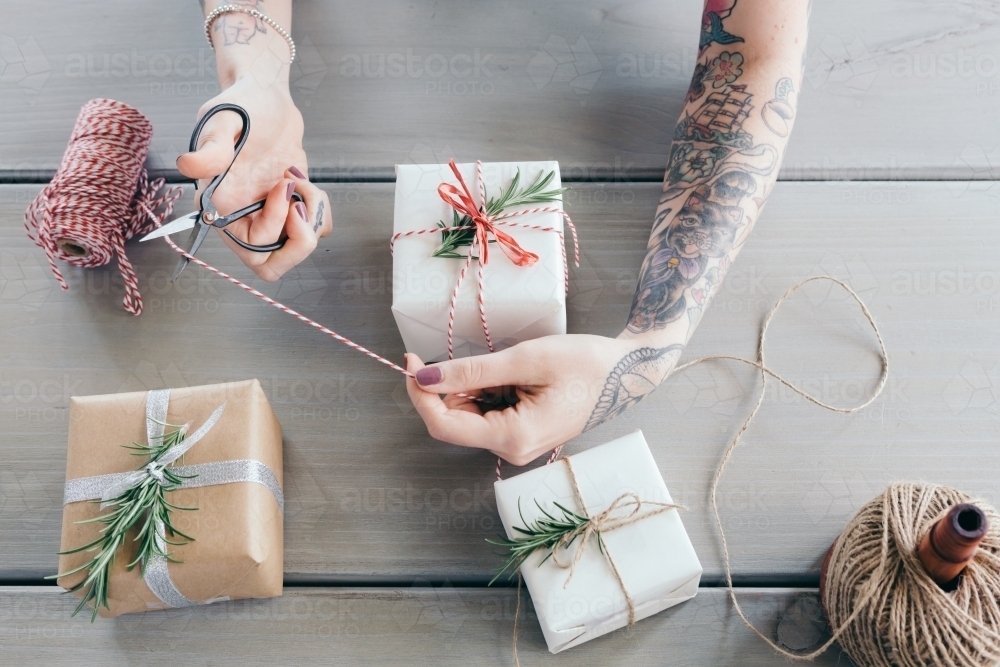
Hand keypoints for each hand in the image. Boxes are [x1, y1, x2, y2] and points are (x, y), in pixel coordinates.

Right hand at [175, 76, 331, 280]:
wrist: (266, 94)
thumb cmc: (242, 104)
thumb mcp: (223, 118)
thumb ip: (211, 147)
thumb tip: (189, 166)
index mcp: (221, 206)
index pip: (251, 248)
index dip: (273, 225)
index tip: (283, 187)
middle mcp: (243, 217)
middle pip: (272, 265)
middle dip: (297, 240)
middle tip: (301, 202)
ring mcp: (268, 216)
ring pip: (296, 250)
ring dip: (311, 220)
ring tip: (301, 185)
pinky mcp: (290, 208)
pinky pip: (313, 230)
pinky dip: (320, 212)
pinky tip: (306, 185)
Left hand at [404, 335, 656, 464]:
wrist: (629, 373)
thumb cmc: (586, 363)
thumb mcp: (526, 359)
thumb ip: (472, 371)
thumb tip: (424, 378)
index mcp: (514, 437)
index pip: (444, 426)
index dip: (420, 395)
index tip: (412, 360)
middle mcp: (513, 449)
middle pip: (455, 422)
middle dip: (448, 388)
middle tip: (460, 353)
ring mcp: (518, 444)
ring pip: (470, 416)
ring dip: (471, 387)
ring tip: (507, 365)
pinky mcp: (523, 433)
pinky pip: (488, 414)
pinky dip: (487, 390)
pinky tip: (511, 374)